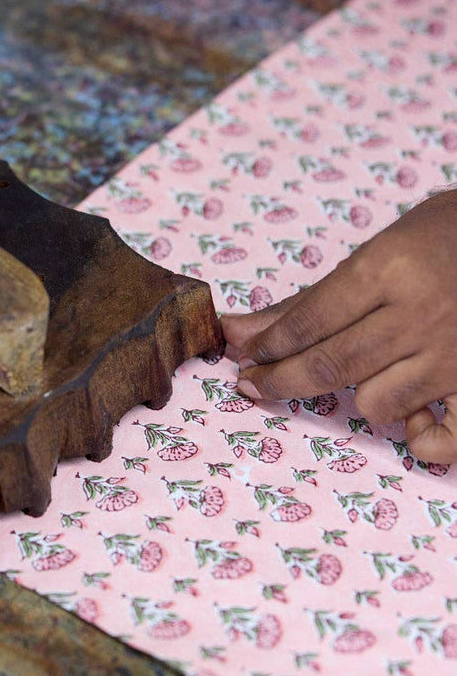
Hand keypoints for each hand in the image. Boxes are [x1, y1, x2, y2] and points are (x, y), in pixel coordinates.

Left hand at [221, 190, 456, 462]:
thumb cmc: (456, 234)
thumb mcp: (387, 245)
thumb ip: (316, 296)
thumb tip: (239, 331)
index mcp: (389, 267)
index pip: (308, 320)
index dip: (268, 344)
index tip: (247, 354)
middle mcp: (419, 314)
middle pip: (328, 366)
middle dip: (279, 380)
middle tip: (255, 384)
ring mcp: (454, 355)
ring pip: (375, 404)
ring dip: (363, 394)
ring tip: (375, 371)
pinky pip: (439, 441)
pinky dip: (422, 439)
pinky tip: (418, 419)